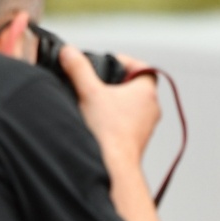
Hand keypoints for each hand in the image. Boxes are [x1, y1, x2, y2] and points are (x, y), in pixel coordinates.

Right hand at [61, 46, 159, 169]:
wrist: (113, 168)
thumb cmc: (107, 132)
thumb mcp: (89, 92)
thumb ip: (78, 68)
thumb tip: (68, 52)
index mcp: (146, 92)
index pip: (143, 67)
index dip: (125, 61)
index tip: (108, 63)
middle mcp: (151, 109)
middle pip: (135, 87)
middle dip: (116, 83)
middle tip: (97, 82)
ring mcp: (145, 127)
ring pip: (131, 107)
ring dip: (114, 103)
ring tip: (94, 103)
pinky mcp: (136, 142)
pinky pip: (127, 125)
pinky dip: (115, 121)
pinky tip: (97, 124)